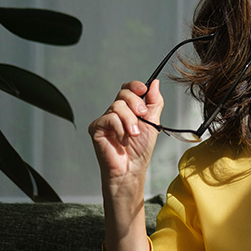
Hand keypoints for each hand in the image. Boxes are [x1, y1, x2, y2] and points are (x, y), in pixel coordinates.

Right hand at [88, 80, 163, 195]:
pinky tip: (123, 139)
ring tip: (133, 134)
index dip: (135, 86)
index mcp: (129, 108)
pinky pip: (109, 118)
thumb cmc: (141, 148)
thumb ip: (154, 102)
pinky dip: (120, 128)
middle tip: (142, 116)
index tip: (143, 89)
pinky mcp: (96, 128)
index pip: (128, 88)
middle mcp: (116, 111)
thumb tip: (154, 83)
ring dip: (130, 120)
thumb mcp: (153, 122)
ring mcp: (105, 119)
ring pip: (117, 106)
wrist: (132, 168)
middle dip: (136, 103)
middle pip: (123, 93)